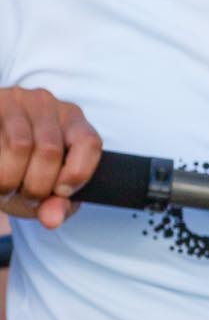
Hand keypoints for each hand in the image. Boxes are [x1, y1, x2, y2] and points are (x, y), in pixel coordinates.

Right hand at [0, 88, 100, 229]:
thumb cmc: (23, 171)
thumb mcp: (46, 191)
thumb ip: (56, 205)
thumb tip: (52, 219)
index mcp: (73, 121)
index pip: (89, 143)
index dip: (77, 173)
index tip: (60, 192)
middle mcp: (47, 104)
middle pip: (50, 150)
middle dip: (36, 185)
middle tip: (25, 195)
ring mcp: (16, 99)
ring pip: (20, 145)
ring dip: (10, 178)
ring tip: (6, 188)